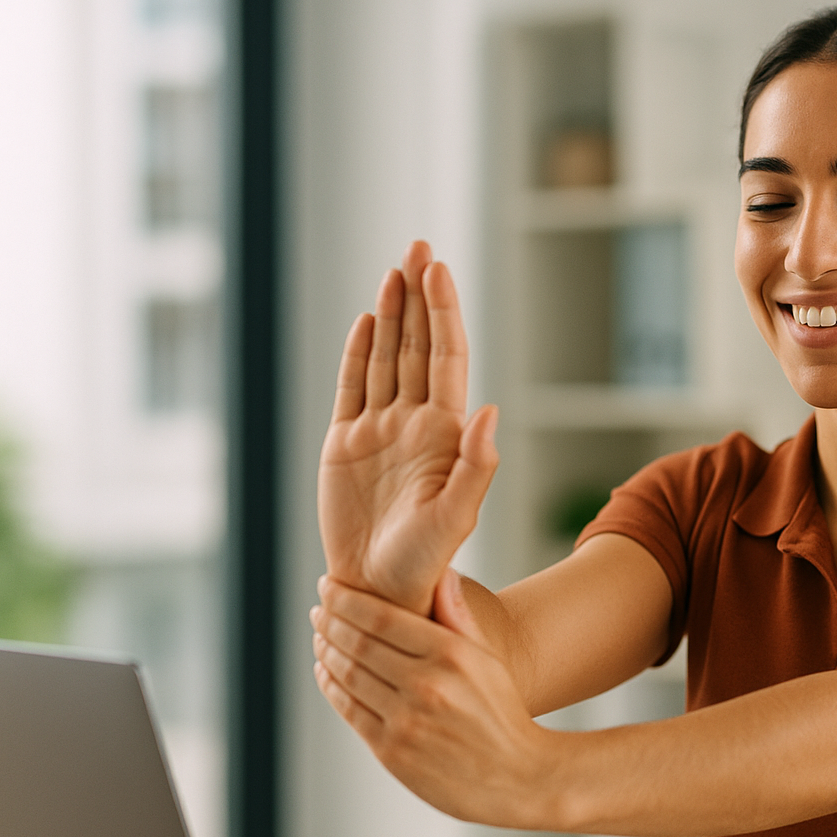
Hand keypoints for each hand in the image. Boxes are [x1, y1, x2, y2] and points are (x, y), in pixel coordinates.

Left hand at [310, 570, 547, 826]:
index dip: (346, 599)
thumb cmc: (503, 714)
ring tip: (320, 636)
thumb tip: (441, 573)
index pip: (382, 617)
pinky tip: (325, 671)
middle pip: (358, 643)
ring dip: (326, 651)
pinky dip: (330, 686)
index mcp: (452, 655)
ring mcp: (406, 720)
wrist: (518, 777)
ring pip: (348, 675)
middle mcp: (426, 685)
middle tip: (318, 609)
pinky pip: (349, 710)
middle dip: (330, 621)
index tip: (328, 587)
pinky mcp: (392, 751)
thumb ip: (459, 617)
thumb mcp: (490, 659)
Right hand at [318, 241, 497, 614]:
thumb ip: (477, 466)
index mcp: (445, 434)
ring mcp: (380, 432)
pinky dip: (359, 353)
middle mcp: (415, 424)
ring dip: (392, 313)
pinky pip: (352, 388)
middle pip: (417, 345)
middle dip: (420, 295)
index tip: (438, 270)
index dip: (442, 313)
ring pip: (386, 358)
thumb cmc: (425, 563)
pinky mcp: (345, 445)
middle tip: (420, 246)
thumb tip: (491, 411)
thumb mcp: (457, 518)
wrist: (378, 590)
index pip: (445, 358)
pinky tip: (368, 320)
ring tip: (397, 268)